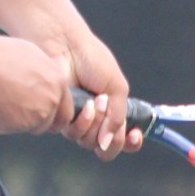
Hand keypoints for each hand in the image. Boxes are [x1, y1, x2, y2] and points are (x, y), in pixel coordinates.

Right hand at [0, 36, 73, 134]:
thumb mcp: (30, 54)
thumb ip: (43, 71)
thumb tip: (44, 78)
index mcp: (58, 81)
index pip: (67, 105)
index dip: (55, 108)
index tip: (45, 107)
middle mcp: (52, 101)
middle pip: (55, 122)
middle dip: (45, 122)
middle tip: (27, 114)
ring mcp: (37, 116)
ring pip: (33, 126)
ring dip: (23, 120)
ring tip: (5, 100)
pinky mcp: (19, 127)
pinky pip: (14, 128)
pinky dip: (6, 122)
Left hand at [59, 33, 139, 161]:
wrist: (66, 47)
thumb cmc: (92, 60)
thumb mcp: (117, 88)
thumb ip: (119, 117)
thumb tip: (108, 144)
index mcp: (111, 111)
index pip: (123, 138)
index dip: (130, 143)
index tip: (135, 135)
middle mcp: (94, 120)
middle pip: (105, 148)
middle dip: (111, 132)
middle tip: (108, 107)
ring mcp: (75, 120)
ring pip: (88, 142)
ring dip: (97, 123)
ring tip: (97, 100)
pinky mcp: (58, 119)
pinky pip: (72, 134)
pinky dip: (82, 120)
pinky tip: (85, 103)